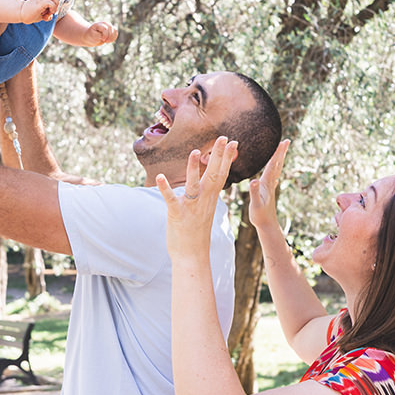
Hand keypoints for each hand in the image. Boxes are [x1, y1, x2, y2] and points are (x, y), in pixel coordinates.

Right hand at [19, 0, 59, 22]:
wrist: (19, 13)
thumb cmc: (28, 15)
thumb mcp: (39, 15)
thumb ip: (46, 15)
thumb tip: (50, 17)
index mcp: (41, 0)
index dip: (54, 5)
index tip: (49, 13)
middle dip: (56, 4)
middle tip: (51, 12)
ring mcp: (40, 0)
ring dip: (54, 5)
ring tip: (50, 12)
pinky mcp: (39, 4)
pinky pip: (49, 2)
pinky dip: (52, 8)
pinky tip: (47, 14)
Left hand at [84, 21, 118, 45]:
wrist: (90, 36)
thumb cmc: (90, 36)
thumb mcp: (92, 36)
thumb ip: (99, 35)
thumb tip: (105, 37)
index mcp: (98, 24)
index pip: (105, 28)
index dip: (105, 35)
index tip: (102, 39)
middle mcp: (104, 23)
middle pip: (110, 28)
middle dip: (109, 36)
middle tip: (104, 41)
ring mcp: (108, 26)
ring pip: (114, 29)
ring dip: (112, 37)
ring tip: (107, 41)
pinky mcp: (111, 30)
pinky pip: (116, 32)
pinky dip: (114, 37)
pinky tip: (110, 41)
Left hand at [156, 137, 237, 258]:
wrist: (192, 256)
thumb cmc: (197, 231)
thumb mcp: (205, 208)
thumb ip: (207, 192)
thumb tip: (211, 180)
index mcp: (211, 198)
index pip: (222, 174)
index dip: (227, 158)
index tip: (234, 142)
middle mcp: (204, 200)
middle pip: (213, 174)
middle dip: (219, 155)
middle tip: (224, 138)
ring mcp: (191, 207)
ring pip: (194, 185)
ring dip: (194, 168)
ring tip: (195, 151)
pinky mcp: (177, 214)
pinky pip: (171, 200)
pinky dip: (165, 188)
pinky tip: (161, 177)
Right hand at [249, 139, 289, 229]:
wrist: (267, 225)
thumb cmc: (260, 215)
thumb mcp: (255, 203)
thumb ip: (254, 192)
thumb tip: (253, 181)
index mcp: (267, 183)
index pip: (273, 164)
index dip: (278, 153)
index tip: (284, 142)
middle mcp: (270, 183)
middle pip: (277, 164)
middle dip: (281, 152)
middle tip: (287, 141)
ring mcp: (270, 187)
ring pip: (276, 170)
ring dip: (279, 159)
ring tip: (281, 151)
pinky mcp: (268, 191)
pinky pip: (272, 176)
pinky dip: (274, 169)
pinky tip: (274, 170)